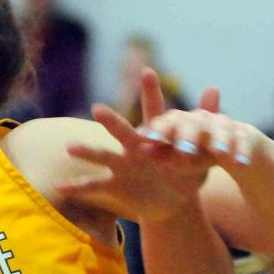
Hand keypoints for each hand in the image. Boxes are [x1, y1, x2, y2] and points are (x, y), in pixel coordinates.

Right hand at [65, 68, 255, 221]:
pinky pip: (92, 186)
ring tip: (69, 148)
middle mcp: (134, 146)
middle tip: (98, 109)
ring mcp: (121, 165)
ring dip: (86, 152)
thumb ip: (206, 121)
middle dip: (111, 121)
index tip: (148, 72)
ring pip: (102, 156)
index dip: (152, 93)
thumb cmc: (188, 171)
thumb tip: (214, 88)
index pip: (155, 112)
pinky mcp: (114, 185)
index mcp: (156, 136)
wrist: (173, 201)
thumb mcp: (201, 149)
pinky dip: (76, 187)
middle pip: (122, 131)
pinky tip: (59, 187)